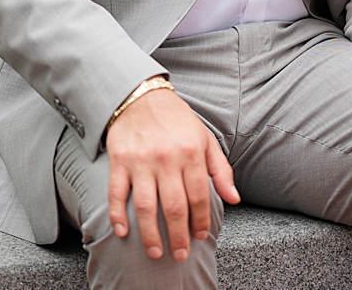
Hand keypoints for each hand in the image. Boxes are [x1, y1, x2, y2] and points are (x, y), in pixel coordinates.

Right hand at [105, 87, 240, 260]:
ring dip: (150, 234)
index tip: (200, 236)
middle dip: (178, 236)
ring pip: (144, 206)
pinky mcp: (119, 161)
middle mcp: (166, 158)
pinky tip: (123, 232)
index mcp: (191, 153)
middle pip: (173, 207)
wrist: (142, 97)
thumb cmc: (177, 120)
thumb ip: (221, 170)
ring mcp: (140, 161)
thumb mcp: (205, 139)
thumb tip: (234, 198)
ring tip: (155, 252)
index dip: (200, 221)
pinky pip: (116, 193)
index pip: (198, 197)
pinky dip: (117, 215)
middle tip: (180, 254)